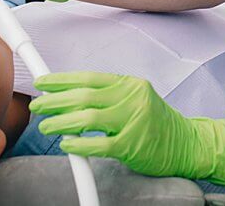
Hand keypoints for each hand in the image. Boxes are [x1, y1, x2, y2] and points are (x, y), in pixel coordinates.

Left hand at [30, 72, 224, 184]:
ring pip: (86, 118)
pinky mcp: (131, 145)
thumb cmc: (157, 122)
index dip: (62, 80)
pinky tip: (67, 144)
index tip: (43, 83)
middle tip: (38, 106)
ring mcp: (132, 121)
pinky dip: (78, 144)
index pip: (89, 78)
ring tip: (46, 126)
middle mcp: (132, 99)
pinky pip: (97, 144)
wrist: (187, 144)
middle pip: (84, 96)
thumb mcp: (136, 99)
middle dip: (54, 100)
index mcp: (130, 85)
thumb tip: (71, 96)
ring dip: (60, 122)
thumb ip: (109, 96)